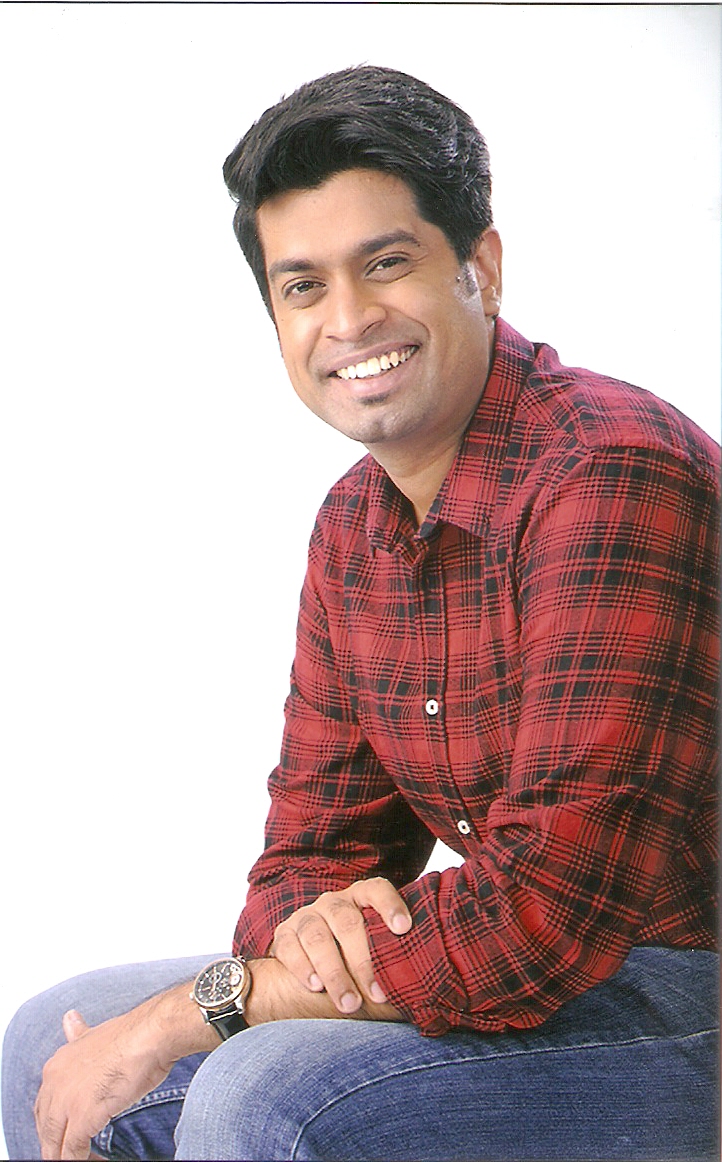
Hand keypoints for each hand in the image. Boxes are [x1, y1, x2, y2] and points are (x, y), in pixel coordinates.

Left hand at [34, 985, 210, 1161]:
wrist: (150, 1036)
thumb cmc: (132, 1036)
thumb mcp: (95, 1032)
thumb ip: (78, 1033)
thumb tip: (68, 1019)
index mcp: (57, 1064)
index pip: (44, 1104)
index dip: (53, 1121)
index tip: (66, 1129)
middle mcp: (54, 1083)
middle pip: (45, 1127)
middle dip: (54, 1142)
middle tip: (71, 1151)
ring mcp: (66, 1102)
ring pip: (54, 1144)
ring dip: (64, 1156)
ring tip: (84, 1159)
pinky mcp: (81, 1118)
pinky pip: (71, 1152)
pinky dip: (79, 1160)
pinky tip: (95, 1161)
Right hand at [270, 877, 410, 1014]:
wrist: (307, 955)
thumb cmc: (355, 954)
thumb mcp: (373, 946)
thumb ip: (393, 956)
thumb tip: (427, 987)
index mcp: (361, 897)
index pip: (377, 890)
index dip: (391, 906)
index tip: (404, 929)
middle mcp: (333, 902)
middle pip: (347, 922)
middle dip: (363, 961)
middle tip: (378, 994)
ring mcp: (306, 916)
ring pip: (317, 937)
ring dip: (334, 973)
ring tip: (348, 1003)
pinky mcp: (284, 934)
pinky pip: (289, 948)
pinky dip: (303, 968)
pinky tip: (315, 987)